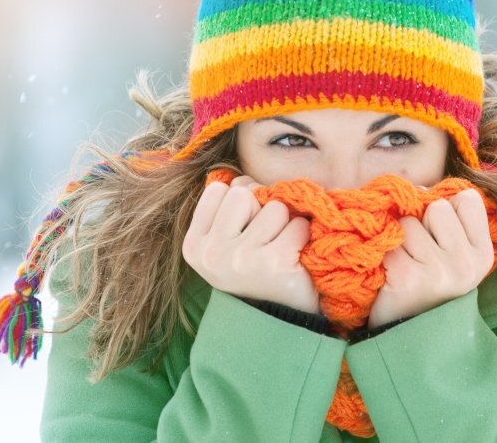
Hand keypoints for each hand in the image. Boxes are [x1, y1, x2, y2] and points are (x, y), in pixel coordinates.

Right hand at [181, 175, 320, 313]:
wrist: (279, 320)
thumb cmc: (254, 270)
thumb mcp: (224, 242)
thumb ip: (224, 208)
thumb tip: (236, 176)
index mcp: (194, 245)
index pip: (220, 190)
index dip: (241, 199)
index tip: (246, 225)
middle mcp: (212, 254)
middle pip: (244, 194)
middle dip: (261, 208)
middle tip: (265, 238)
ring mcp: (241, 259)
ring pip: (273, 207)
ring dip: (285, 223)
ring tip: (279, 247)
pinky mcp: (274, 263)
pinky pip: (297, 224)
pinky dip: (302, 235)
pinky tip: (294, 255)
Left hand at [367, 188, 494, 328]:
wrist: (409, 337)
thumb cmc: (429, 287)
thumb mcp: (455, 258)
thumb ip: (451, 223)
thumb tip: (421, 187)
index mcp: (483, 254)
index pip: (467, 198)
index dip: (446, 208)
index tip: (438, 232)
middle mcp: (467, 262)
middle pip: (437, 207)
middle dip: (422, 223)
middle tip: (420, 254)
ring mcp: (440, 270)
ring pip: (410, 222)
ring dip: (401, 239)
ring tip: (406, 264)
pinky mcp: (410, 276)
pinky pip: (391, 240)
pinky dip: (385, 253)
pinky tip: (393, 274)